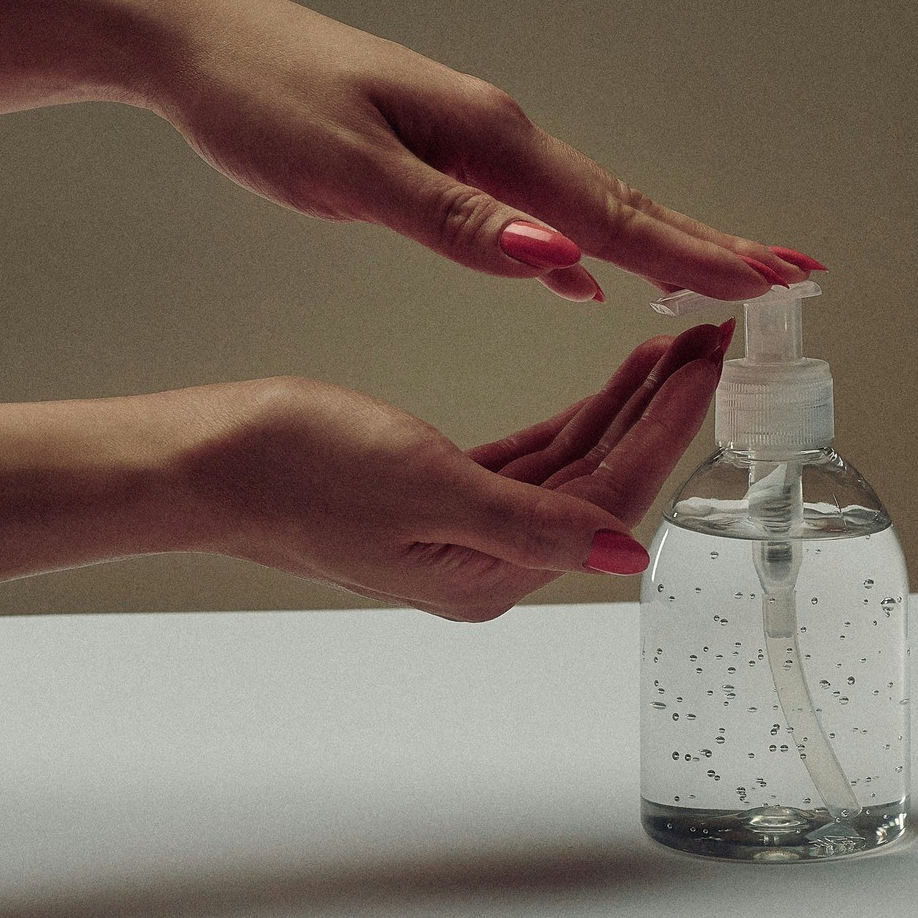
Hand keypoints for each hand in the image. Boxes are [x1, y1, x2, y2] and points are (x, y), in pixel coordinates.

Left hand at [140, 0, 817, 301]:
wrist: (193, 40)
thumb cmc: (261, 96)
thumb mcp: (350, 172)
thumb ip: (456, 223)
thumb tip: (561, 261)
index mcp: (488, 141)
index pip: (612, 215)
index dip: (695, 255)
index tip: (767, 280)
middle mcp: (496, 137)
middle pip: (623, 205)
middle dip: (707, 244)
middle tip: (786, 274)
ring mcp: (473, 147)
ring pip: (588, 209)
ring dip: (658, 245)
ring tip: (719, 275)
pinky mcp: (441, 160)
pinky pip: (538, 214)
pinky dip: (583, 246)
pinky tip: (590, 277)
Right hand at [185, 323, 730, 619]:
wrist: (206, 460)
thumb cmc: (296, 471)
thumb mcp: (427, 489)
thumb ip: (534, 524)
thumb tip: (626, 553)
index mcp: (490, 573)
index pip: (611, 498)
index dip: (666, 430)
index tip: (706, 368)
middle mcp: (488, 561)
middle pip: (605, 481)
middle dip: (662, 412)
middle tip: (710, 344)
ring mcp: (466, 531)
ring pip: (575, 464)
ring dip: (625, 408)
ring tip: (675, 350)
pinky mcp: (443, 496)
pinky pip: (534, 458)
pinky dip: (575, 418)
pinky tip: (608, 386)